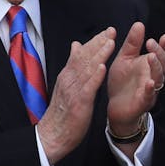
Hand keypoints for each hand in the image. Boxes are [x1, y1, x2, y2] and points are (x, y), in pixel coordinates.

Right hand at [37, 28, 115, 163]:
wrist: (52, 135)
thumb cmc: (62, 111)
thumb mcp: (66, 85)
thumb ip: (72, 65)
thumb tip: (76, 45)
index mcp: (68, 75)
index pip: (82, 54)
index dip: (95, 42)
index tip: (108, 31)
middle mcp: (69, 80)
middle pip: (84, 57)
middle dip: (99, 43)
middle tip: (112, 30)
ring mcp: (73, 91)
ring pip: (87, 69)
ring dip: (99, 55)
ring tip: (110, 43)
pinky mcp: (78, 103)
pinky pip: (87, 88)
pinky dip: (94, 77)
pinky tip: (102, 67)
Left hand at [107, 22, 164, 138]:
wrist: (114, 106)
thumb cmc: (122, 81)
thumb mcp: (125, 58)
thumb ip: (132, 43)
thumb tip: (139, 23)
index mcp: (151, 65)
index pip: (164, 54)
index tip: (164, 36)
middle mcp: (154, 77)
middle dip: (160, 53)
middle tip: (151, 43)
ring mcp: (151, 90)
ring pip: (159, 78)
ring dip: (157, 68)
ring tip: (151, 57)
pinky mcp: (143, 102)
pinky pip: (149, 96)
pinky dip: (151, 90)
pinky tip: (149, 82)